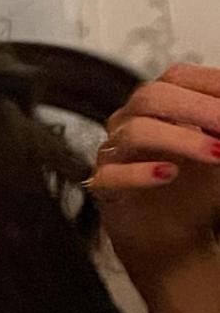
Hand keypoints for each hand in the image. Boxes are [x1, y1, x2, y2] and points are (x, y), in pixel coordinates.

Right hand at [90, 64, 219, 279]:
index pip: (176, 77)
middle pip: (150, 97)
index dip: (209, 84)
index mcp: (158, 106)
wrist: (170, 234)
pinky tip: (170, 174)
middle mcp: (130, 122)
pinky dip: (142, 173)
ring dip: (182, 140)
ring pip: (134, 132)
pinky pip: (112, 175)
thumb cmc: (196, 186)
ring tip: (218, 153)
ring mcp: (115, 154)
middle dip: (197, 108)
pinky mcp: (104, 187)